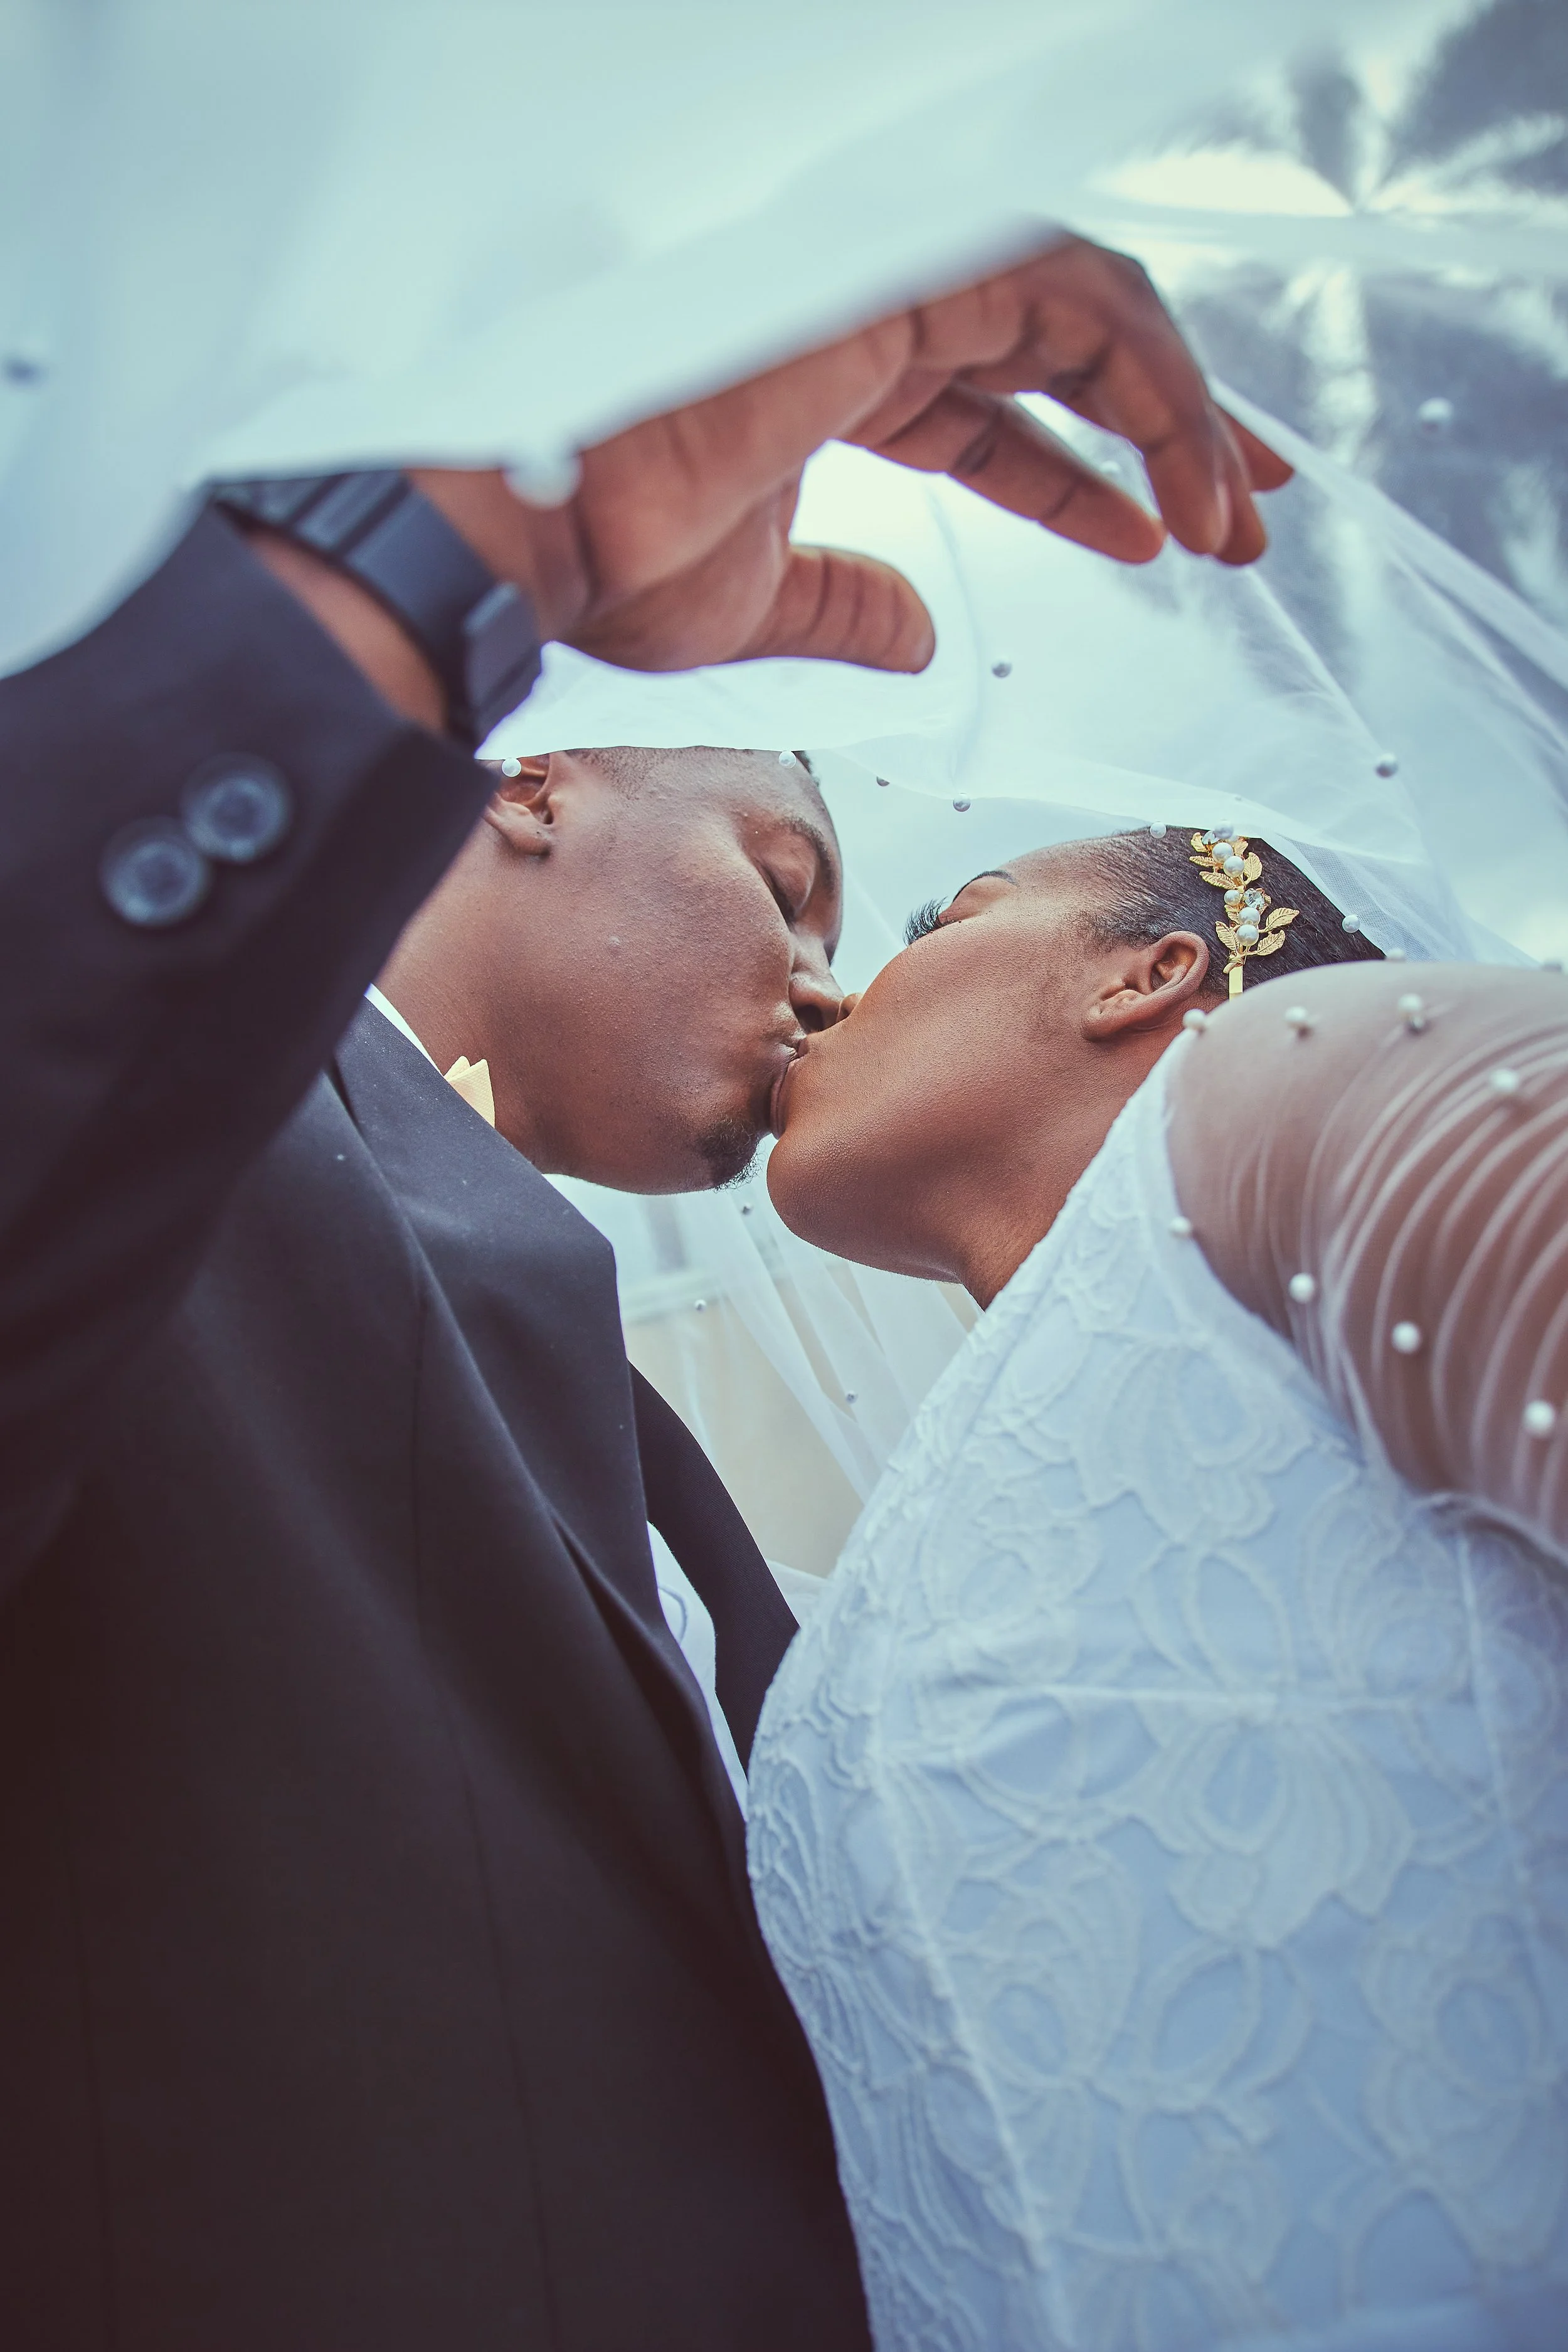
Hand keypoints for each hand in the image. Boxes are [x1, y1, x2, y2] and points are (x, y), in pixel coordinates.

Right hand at [413, 233, 1289, 681]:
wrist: (525, 528)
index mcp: (836, 379)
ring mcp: (885, 284)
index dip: (1088, 470)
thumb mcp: (760, 608)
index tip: (1167, 533)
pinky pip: (1072, 299)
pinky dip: (1148, 379)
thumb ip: (849, 609)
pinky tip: (1188, 474)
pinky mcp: (899, 275)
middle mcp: (871, 317)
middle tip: (1249, 508)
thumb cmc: (601, 561)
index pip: (997, 409)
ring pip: (1087, 308)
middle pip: (1064, 341)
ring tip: (1236, 514)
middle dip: (1172, 420)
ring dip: (1179, 407)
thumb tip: (920, 639)